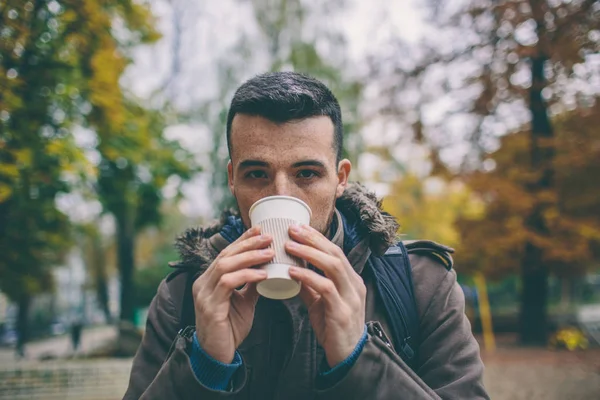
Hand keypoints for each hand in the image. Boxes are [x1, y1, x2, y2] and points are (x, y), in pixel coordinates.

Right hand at [192, 226, 273, 363]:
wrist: (217, 356)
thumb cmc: (229, 329)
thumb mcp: (244, 303)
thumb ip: (251, 285)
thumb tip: (266, 269)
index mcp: (209, 280)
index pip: (226, 253)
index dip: (243, 240)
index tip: (260, 229)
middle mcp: (203, 283)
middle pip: (225, 254)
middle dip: (248, 243)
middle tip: (268, 236)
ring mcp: (204, 294)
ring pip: (225, 265)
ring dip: (249, 256)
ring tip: (269, 252)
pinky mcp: (210, 306)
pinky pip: (228, 283)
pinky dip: (246, 275)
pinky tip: (262, 273)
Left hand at [285, 224, 366, 366]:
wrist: (348, 358)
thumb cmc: (334, 329)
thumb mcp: (321, 303)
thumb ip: (310, 287)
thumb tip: (292, 270)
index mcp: (351, 280)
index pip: (335, 251)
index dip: (316, 237)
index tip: (297, 227)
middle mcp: (355, 285)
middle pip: (335, 253)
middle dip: (312, 239)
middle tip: (291, 229)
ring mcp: (351, 298)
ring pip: (333, 266)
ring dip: (309, 253)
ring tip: (289, 245)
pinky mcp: (342, 312)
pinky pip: (325, 288)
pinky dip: (308, 277)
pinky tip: (292, 271)